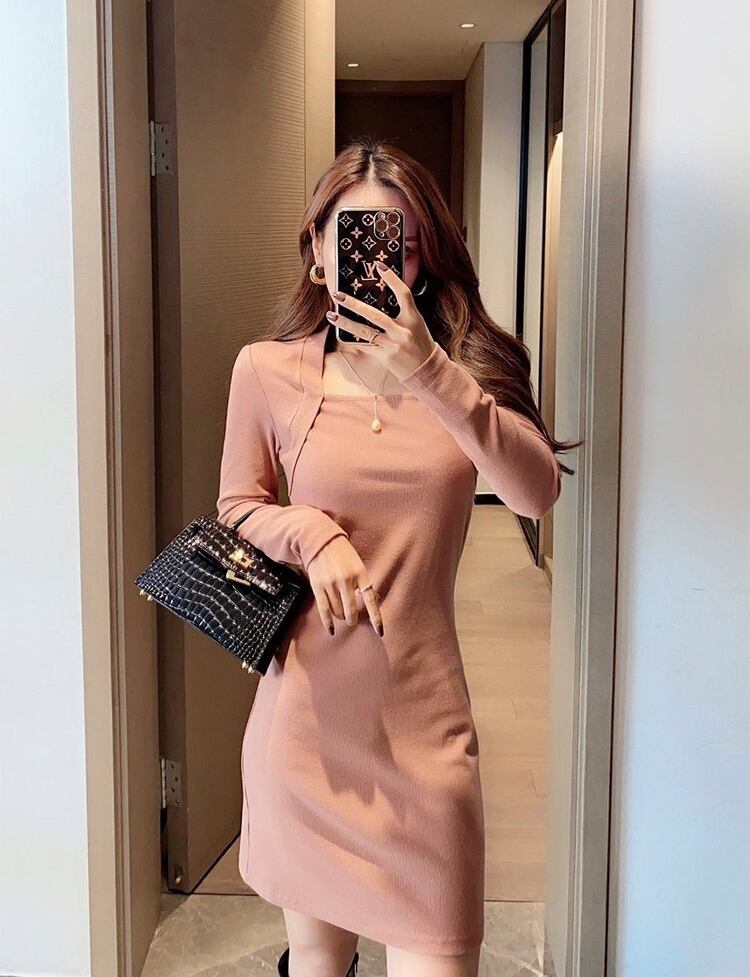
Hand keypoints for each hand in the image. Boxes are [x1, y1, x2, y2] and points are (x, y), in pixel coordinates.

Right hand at [306, 535, 383, 638]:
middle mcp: (346, 580)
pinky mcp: (318, 586)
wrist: (321, 541)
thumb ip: (363, 582)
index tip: (380, 632)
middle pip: (352, 611)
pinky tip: (331, 630)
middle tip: (352, 620)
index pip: (371, 600)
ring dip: (340, 617)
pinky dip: (328, 622)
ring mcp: (331, 584)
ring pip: (338, 612)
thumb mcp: (358, 565)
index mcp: (360, 574)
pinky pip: (324, 610)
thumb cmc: (342, 554)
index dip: (376, 618)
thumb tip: (373, 601)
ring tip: (340, 614)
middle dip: (352, 619)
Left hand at [326, 261, 435, 380]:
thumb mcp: (417, 324)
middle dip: (354, 304)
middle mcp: (403, 331)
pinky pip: (365, 346)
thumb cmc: (420, 343)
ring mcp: (393, 345)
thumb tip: (378, 299)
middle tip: (338, 295)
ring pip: (365, 332)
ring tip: (331, 315)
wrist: (426, 370)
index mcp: (413, 318)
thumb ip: (401, 312)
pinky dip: (353, 340)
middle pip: (375, 315)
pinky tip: (341, 333)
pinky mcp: (385, 357)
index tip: (379, 265)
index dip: (392, 279)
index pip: (403, 294)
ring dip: (346, 323)